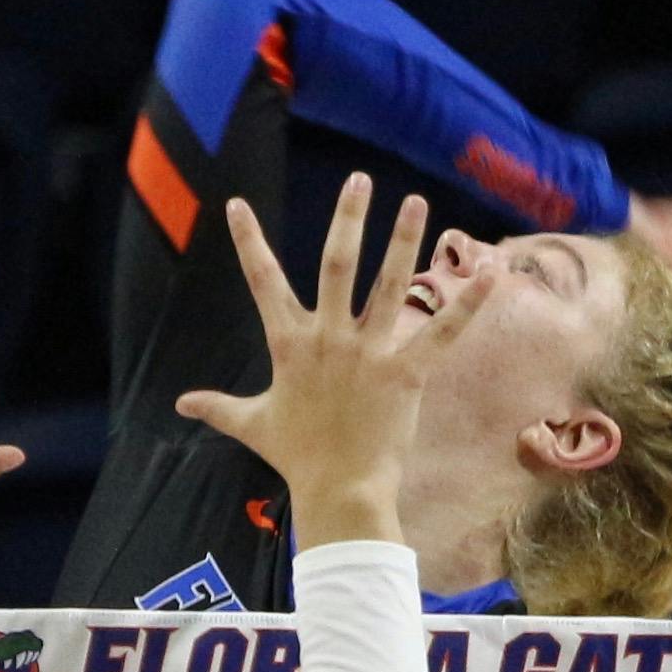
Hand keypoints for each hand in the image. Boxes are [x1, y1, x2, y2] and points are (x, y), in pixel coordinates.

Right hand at [174, 173, 446, 546]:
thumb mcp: (252, 424)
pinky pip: (441, 332)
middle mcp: (328, 338)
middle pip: (335, 263)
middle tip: (360, 179)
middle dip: (348, 218)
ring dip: (402, 240)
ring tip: (414, 201)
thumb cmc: (296, 457)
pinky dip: (467, 303)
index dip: (248, 241)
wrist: (338, 491)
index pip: (262, 281)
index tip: (236, 204)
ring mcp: (368, 353)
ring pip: (387, 284)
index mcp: (290, 344)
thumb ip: (217, 407)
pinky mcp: (405, 373)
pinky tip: (490, 273)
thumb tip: (181, 403)